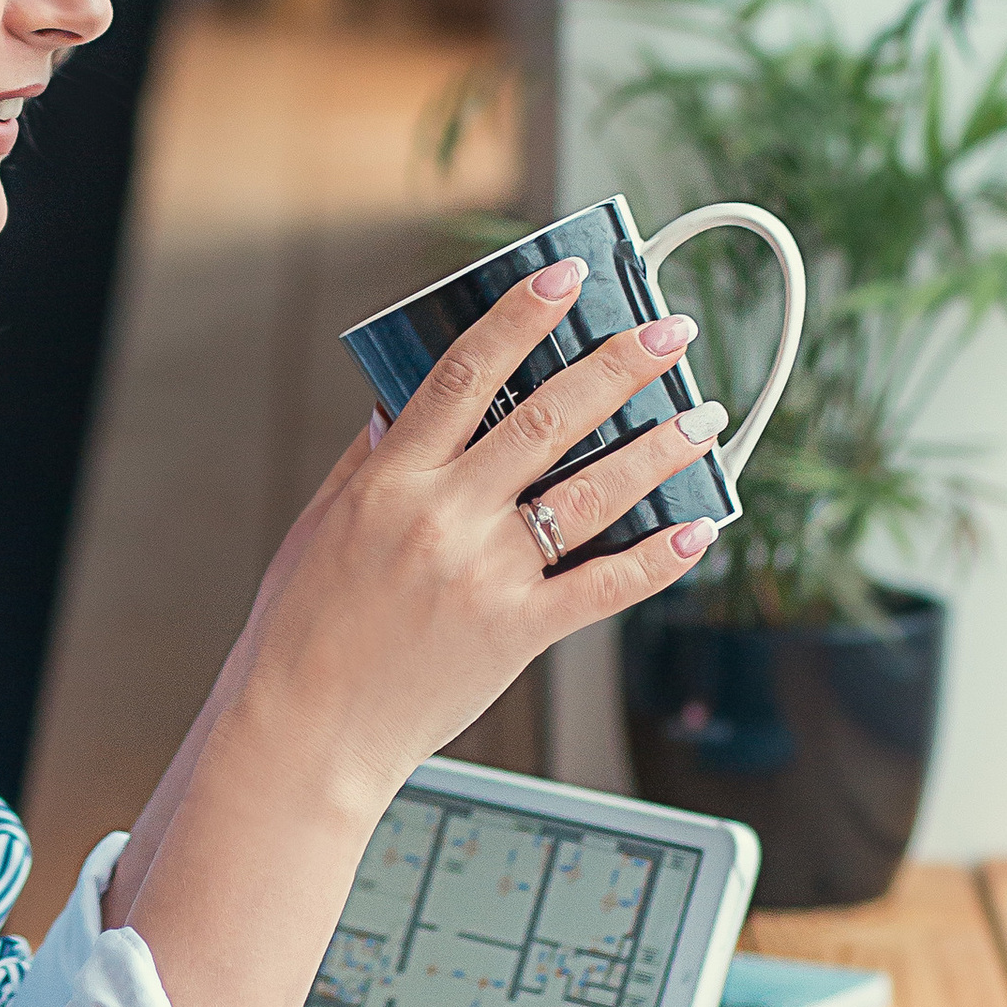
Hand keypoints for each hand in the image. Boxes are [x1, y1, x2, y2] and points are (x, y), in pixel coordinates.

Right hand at [211, 255, 719, 819]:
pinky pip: (605, 585)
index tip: (566, 278)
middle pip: (547, 419)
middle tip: (668, 333)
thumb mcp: (321, 525)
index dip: (522, 316)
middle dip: (617, 366)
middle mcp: (445, 516)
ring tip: (703, 418)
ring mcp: (486, 574)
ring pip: (591, 492)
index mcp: (392, 479)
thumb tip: (404, 405)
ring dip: (658, 448)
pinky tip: (698, 527)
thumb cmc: (304, 629)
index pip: (467, 373)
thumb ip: (371, 461)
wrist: (305, 728)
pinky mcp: (518, 632)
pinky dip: (659, 555)